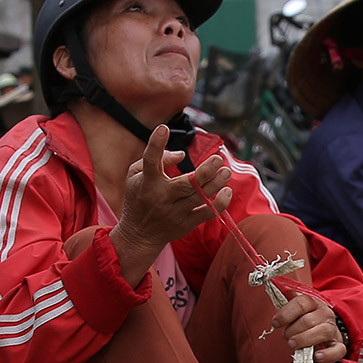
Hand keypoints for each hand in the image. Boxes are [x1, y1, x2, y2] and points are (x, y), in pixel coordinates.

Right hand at [112, 126, 231, 282]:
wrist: (139, 235)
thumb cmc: (139, 198)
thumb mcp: (135, 176)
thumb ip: (156, 158)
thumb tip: (181, 153)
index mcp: (147, 182)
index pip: (151, 161)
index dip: (156, 144)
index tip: (164, 128)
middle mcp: (161, 197)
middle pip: (186, 184)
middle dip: (205, 171)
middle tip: (218, 159)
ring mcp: (175, 212)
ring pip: (200, 197)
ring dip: (216, 183)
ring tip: (226, 171)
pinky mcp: (187, 224)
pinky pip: (207, 213)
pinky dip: (220, 203)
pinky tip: (227, 191)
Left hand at [274, 291, 346, 362]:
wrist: (325, 331)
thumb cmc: (305, 321)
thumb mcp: (296, 310)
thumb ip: (286, 301)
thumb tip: (273, 284)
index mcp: (314, 303)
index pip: (302, 303)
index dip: (285, 314)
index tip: (275, 323)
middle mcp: (325, 314)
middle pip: (309, 320)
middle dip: (292, 330)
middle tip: (286, 336)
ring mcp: (333, 329)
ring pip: (323, 331)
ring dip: (304, 339)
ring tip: (293, 344)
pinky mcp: (338, 345)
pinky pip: (338, 349)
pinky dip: (327, 354)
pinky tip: (316, 356)